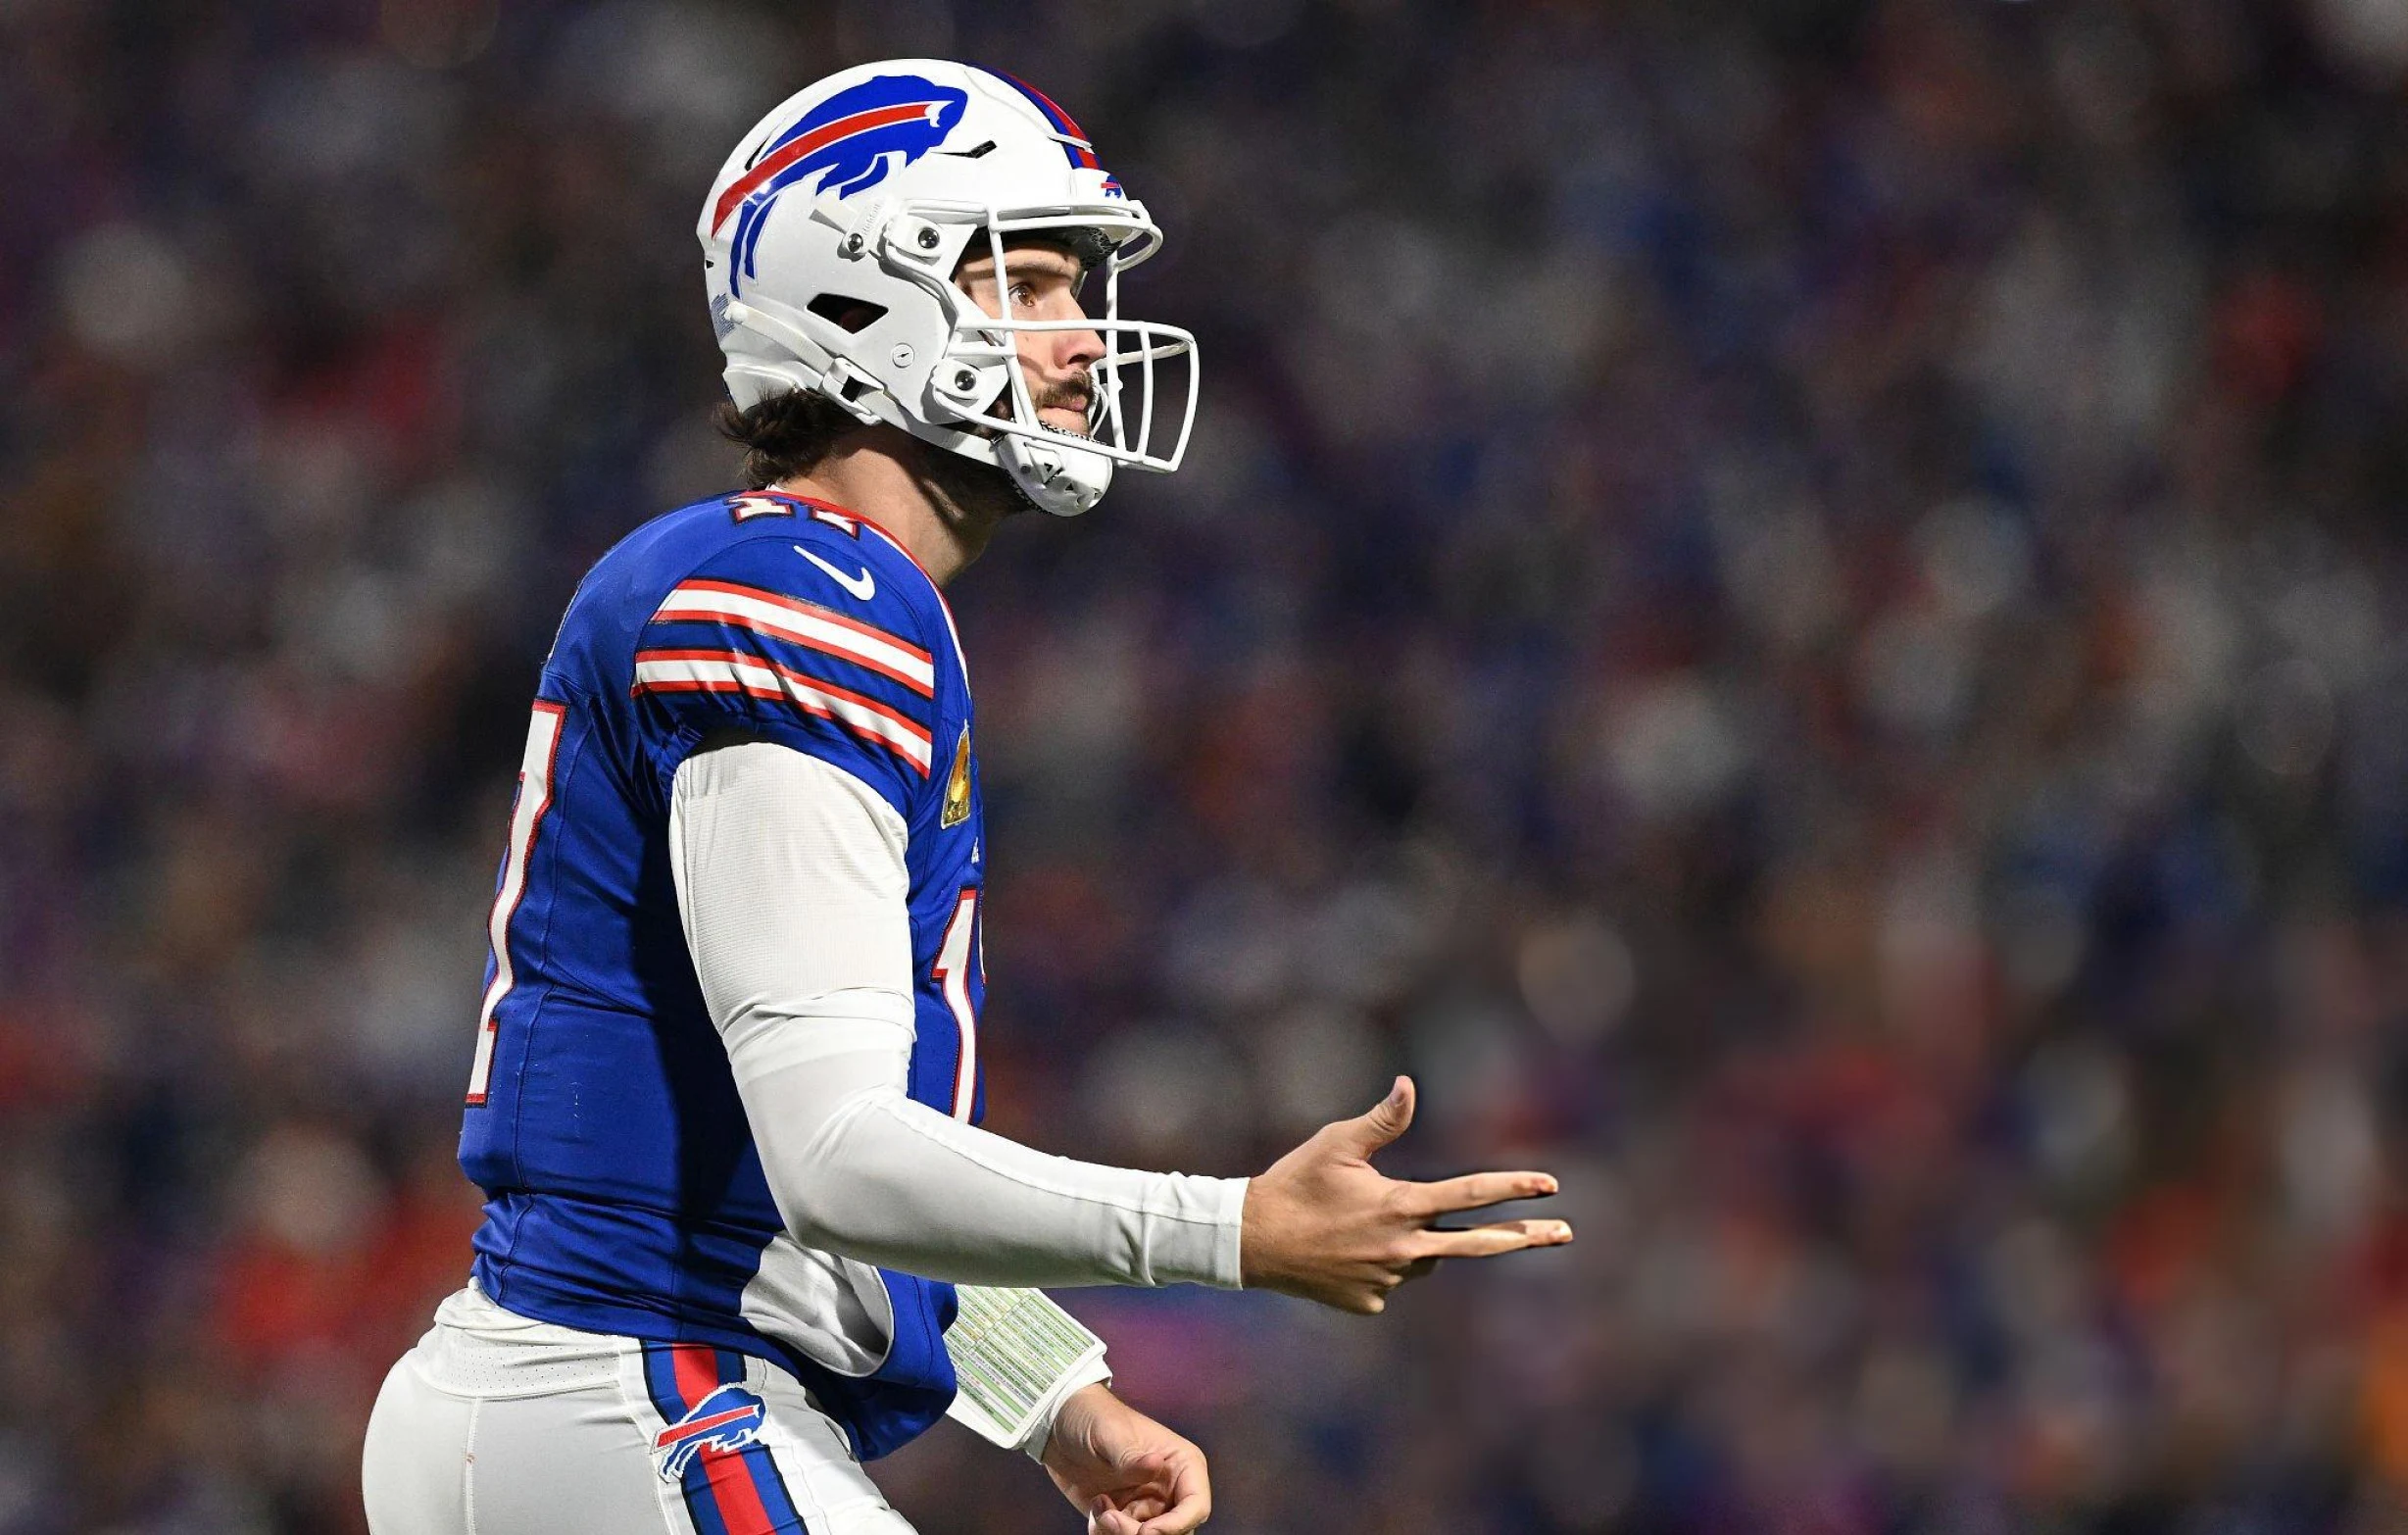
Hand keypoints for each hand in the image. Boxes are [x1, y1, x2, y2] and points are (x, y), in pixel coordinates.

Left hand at [1040, 1384, 1210, 1534]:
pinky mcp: (1122, 1517)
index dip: (1177, 1525)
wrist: (1057, 1426)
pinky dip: (1105, 1534)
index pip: (1196, 1505)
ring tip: (1099, 1509)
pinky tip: (1095, 1507)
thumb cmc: (1093, 1417)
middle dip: (1141, 1534)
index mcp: (1181, 1464)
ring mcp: (1145, 1507)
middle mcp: (1169, 1490)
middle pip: (1174, 1532)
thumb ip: (1131, 1457)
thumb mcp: (1111, 1434)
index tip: (1145, 1532)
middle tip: (1111, 1520)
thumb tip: (1156, 1465)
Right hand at [1241, 1075, 1571, 1312]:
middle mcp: (1402, 1247)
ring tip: (1361, 1224)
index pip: (1469, 1194)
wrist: (1250, 1242)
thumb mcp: (1336, 1143)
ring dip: (1414, 1241)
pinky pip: (1391, 1280)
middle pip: (1478, 1245)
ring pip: (1424, 1258)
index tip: (1550, 1185)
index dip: (1513, 1187)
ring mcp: (1388, 1280)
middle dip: (1527, 1237)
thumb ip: (1381, 1120)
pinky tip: (1343, 1251)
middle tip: (1567, 1232)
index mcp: (1399, 1205)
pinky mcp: (1370, 1303)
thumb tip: (1409, 1085)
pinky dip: (1381, 1264)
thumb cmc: (1295, 1184)